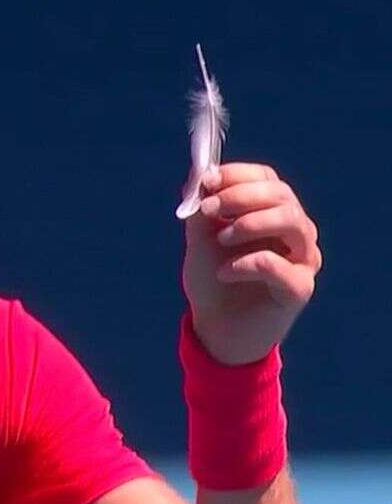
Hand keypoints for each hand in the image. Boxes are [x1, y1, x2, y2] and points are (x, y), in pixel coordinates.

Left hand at [182, 162, 323, 364]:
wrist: (216, 328)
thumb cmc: (213, 278)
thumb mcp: (200, 239)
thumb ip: (202, 209)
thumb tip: (200, 178)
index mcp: (273, 212)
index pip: (267, 178)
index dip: (237, 175)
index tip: (207, 182)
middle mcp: (295, 231)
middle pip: (281, 195)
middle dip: (239, 196)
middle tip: (208, 210)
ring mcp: (303, 258)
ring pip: (290, 221)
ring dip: (249, 223)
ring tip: (220, 239)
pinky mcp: (300, 288)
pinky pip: (278, 264)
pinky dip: (246, 263)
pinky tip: (224, 273)